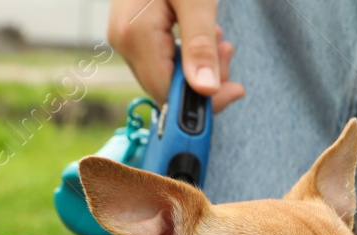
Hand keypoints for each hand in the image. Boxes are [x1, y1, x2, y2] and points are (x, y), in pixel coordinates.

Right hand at [107, 0, 244, 112]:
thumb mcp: (197, 2)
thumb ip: (200, 47)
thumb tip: (205, 90)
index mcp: (134, 35)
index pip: (166, 93)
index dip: (201, 102)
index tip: (233, 92)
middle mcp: (123, 40)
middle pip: (166, 87)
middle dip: (204, 81)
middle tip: (229, 54)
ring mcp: (125, 36)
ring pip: (166, 73)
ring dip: (199, 67)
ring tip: (222, 41)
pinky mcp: (133, 31)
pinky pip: (161, 57)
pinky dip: (188, 54)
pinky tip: (207, 37)